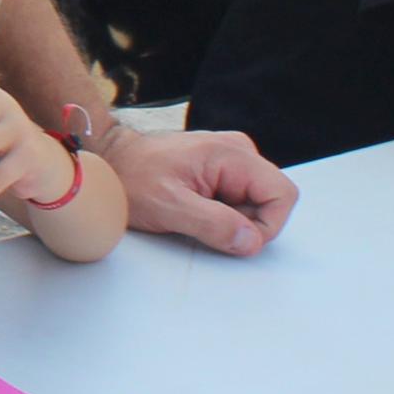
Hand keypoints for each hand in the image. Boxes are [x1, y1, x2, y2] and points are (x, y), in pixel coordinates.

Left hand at [105, 124, 293, 255]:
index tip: (234, 239)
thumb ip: (213, 224)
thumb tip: (251, 241)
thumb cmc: (132, 176)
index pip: (282, 195)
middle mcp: (239, 152)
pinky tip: (195, 208)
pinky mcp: (223, 171)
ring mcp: (232, 160)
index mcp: (233, 154)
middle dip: (246, 223)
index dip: (267, 226)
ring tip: (194, 213)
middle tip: (204, 223)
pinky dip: (223, 213)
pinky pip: (239, 200)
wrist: (110, 160)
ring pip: (256, 203)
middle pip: (271, 200)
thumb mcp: (168, 206)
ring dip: (232, 219)